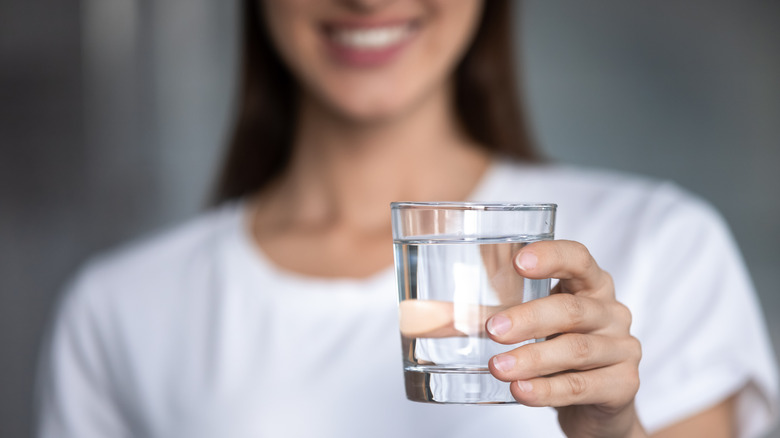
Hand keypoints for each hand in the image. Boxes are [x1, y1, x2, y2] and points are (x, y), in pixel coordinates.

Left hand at [486, 240, 645, 437]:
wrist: (597, 405)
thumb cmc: (559, 350)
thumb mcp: (538, 324)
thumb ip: (500, 311)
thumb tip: (433, 312)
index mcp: (591, 286)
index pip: (579, 259)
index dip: (551, 256)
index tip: (519, 261)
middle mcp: (611, 312)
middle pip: (572, 309)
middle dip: (529, 318)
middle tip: (493, 329)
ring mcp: (622, 348)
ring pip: (576, 349)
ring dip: (532, 358)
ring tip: (498, 367)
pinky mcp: (623, 384)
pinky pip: (581, 386)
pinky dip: (547, 390)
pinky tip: (521, 391)